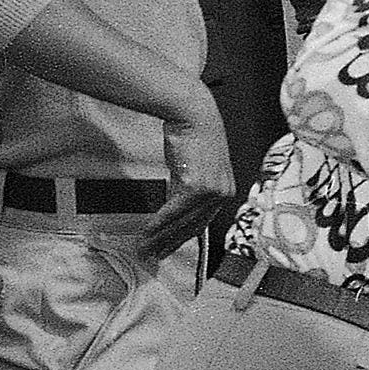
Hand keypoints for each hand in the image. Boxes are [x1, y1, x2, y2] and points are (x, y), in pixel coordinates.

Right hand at [137, 86, 236, 263]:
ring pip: (182, 222)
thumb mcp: (196, 165)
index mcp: (225, 191)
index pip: (201, 223)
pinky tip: (147, 230)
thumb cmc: (193, 134)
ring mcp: (212, 191)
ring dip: (160, 237)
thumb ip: (190, 186)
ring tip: (143, 247)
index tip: (164, 250)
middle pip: (192, 227)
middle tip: (150, 256)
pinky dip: (159, 222)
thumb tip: (174, 204)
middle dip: (168, 244)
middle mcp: (222, 194)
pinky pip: (174, 210)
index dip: (181, 239)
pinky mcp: (198, 186)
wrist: (193, 114)